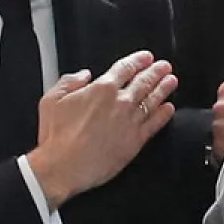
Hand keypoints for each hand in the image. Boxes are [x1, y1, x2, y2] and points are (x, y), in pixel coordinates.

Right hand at [28, 51, 177, 209]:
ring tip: (171, 81)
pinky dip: (164, 115)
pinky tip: (169, 109)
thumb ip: (69, 81)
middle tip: (164, 66)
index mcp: (101, 89)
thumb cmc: (56, 136)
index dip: (138, 60)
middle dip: (156, 71)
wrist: (63, 166)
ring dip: (163, 89)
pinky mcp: (135, 141)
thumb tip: (83, 75)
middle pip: (144, 81)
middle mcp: (120, 102)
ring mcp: (130, 121)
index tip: (146, 58)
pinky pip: (155, 124)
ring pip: (152, 100)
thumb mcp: (52, 99)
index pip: (125, 68)